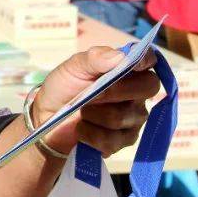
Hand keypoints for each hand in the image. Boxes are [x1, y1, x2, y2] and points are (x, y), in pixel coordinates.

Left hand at [32, 47, 159, 156]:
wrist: (48, 119)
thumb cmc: (64, 88)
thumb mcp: (73, 67)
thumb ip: (94, 58)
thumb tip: (120, 56)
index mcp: (127, 70)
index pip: (149, 59)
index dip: (146, 60)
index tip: (134, 64)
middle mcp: (136, 92)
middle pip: (148, 87)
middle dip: (115, 91)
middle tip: (92, 93)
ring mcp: (133, 117)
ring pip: (124, 116)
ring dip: (94, 114)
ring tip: (82, 111)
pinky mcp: (124, 141)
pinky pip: (113, 139)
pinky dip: (90, 133)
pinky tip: (82, 128)